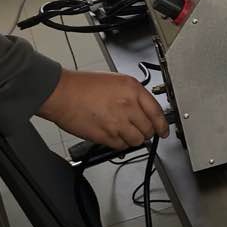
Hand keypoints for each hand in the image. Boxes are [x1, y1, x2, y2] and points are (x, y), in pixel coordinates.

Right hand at [38, 69, 168, 150]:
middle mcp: (128, 106)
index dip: (162, 125)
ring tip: (122, 131)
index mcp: (132, 89)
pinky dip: (119, 143)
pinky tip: (112, 134)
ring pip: (136, 140)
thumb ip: (132, 95)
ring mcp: (118, 122)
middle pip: (148, 129)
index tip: (163, 130)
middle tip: (140, 131)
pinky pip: (121, 146)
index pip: (156, 112)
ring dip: (132, 139)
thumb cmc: (82, 86)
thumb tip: (143, 109)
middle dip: (146, 132)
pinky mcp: (107, 136)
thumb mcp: (114, 81)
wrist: (62, 94)